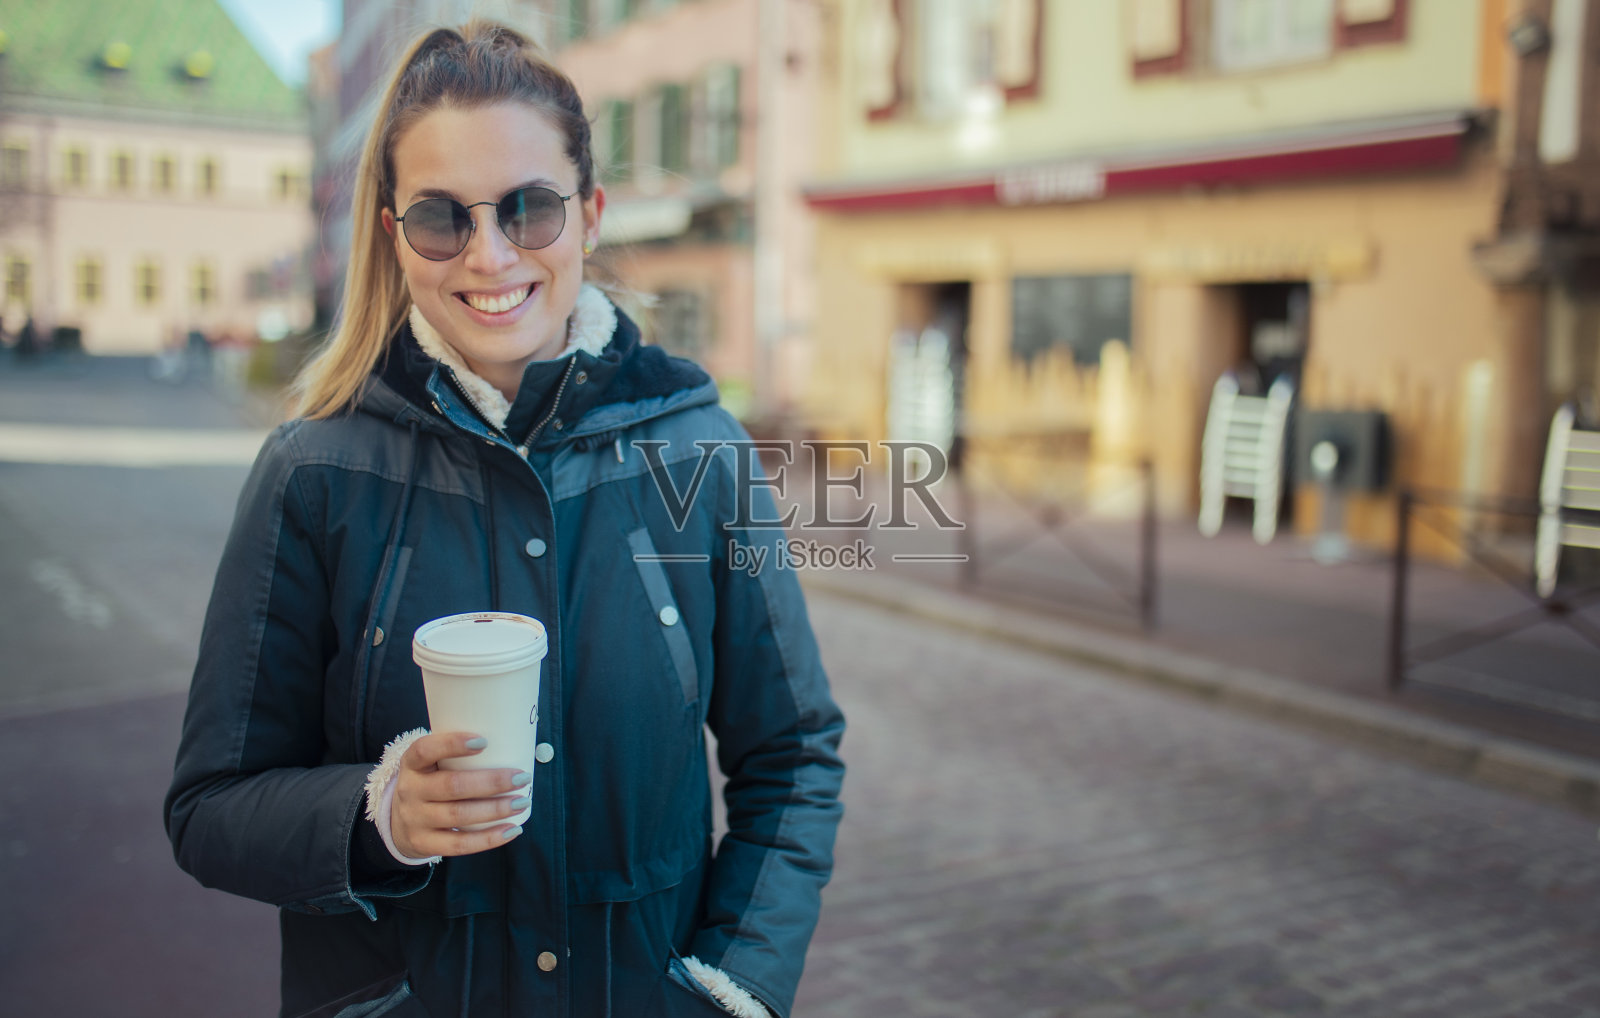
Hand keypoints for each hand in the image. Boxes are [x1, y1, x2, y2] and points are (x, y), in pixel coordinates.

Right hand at [390, 731, 529, 858]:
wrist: (400, 824)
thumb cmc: (429, 784)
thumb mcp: (431, 765)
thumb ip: (457, 756)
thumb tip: (512, 744)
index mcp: (412, 764)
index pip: (424, 750)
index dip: (452, 744)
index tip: (484, 741)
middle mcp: (410, 791)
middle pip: (452, 786)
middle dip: (492, 782)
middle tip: (522, 777)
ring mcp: (415, 820)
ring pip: (459, 815)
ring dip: (496, 809)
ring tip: (522, 802)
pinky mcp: (424, 844)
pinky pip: (459, 844)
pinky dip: (489, 839)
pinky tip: (512, 830)